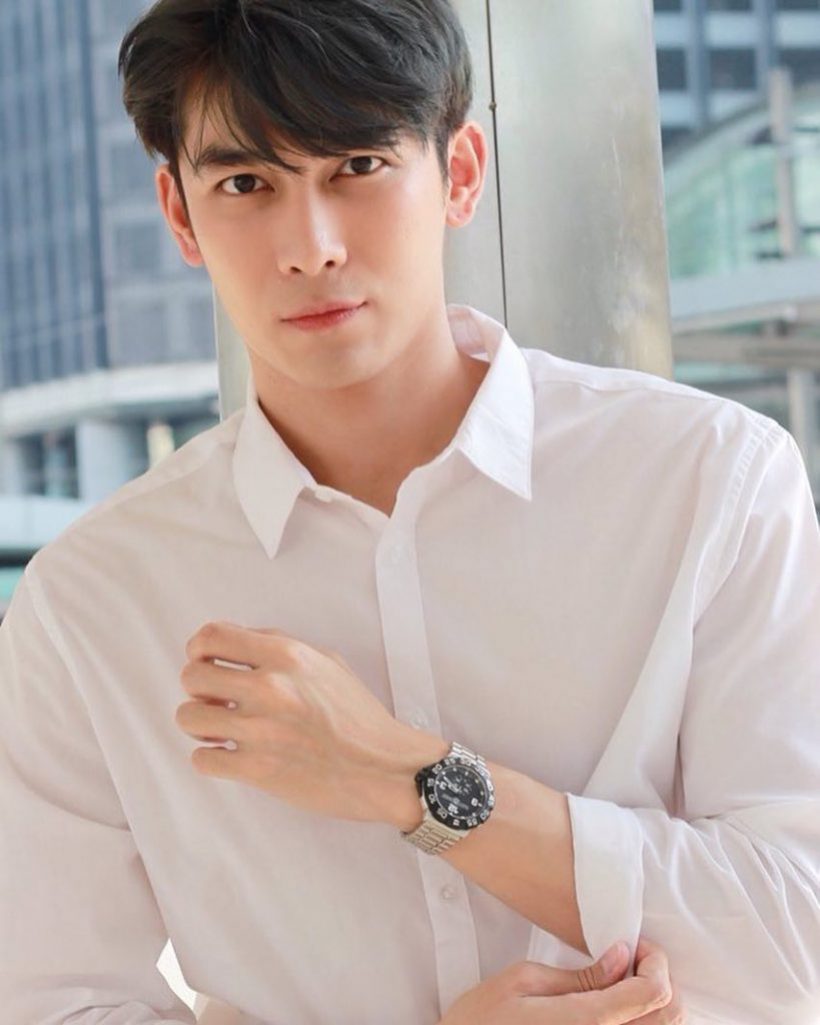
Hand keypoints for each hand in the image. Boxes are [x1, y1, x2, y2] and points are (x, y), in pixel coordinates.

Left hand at [174, 621, 445, 821]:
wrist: (384, 768)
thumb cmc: (360, 718)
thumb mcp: (327, 662)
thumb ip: (281, 648)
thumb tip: (239, 645)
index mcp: (286, 656)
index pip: (212, 636)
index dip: (199, 648)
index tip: (204, 660)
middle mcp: (269, 688)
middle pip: (191, 676)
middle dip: (198, 688)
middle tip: (214, 698)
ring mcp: (260, 730)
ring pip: (188, 717)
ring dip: (200, 723)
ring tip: (219, 729)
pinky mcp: (256, 770)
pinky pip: (202, 759)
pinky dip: (210, 757)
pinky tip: (229, 754)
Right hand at [439, 937, 683, 1024]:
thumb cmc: (481, 1021)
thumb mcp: (523, 981)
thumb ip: (580, 975)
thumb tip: (621, 956)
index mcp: (586, 1024)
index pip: (653, 992)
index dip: (654, 959)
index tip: (634, 943)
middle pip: (670, 1016)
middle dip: (660, 979)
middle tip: (631, 959)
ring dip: (652, 1003)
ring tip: (623, 982)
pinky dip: (639, 1021)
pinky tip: (613, 1006)